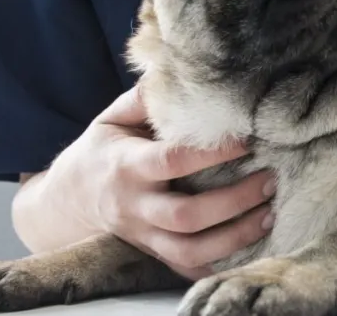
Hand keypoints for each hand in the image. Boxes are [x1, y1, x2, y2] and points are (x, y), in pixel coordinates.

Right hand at [41, 86, 275, 279]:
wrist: (65, 203)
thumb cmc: (100, 152)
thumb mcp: (111, 119)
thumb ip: (144, 98)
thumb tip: (174, 68)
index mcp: (126, 167)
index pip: (173, 161)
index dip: (212, 153)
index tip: (248, 139)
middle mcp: (135, 207)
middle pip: (187, 216)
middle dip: (234, 201)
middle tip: (270, 179)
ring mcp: (144, 236)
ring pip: (191, 250)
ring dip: (236, 236)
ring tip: (270, 214)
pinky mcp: (153, 254)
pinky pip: (188, 269)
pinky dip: (220, 264)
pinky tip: (252, 246)